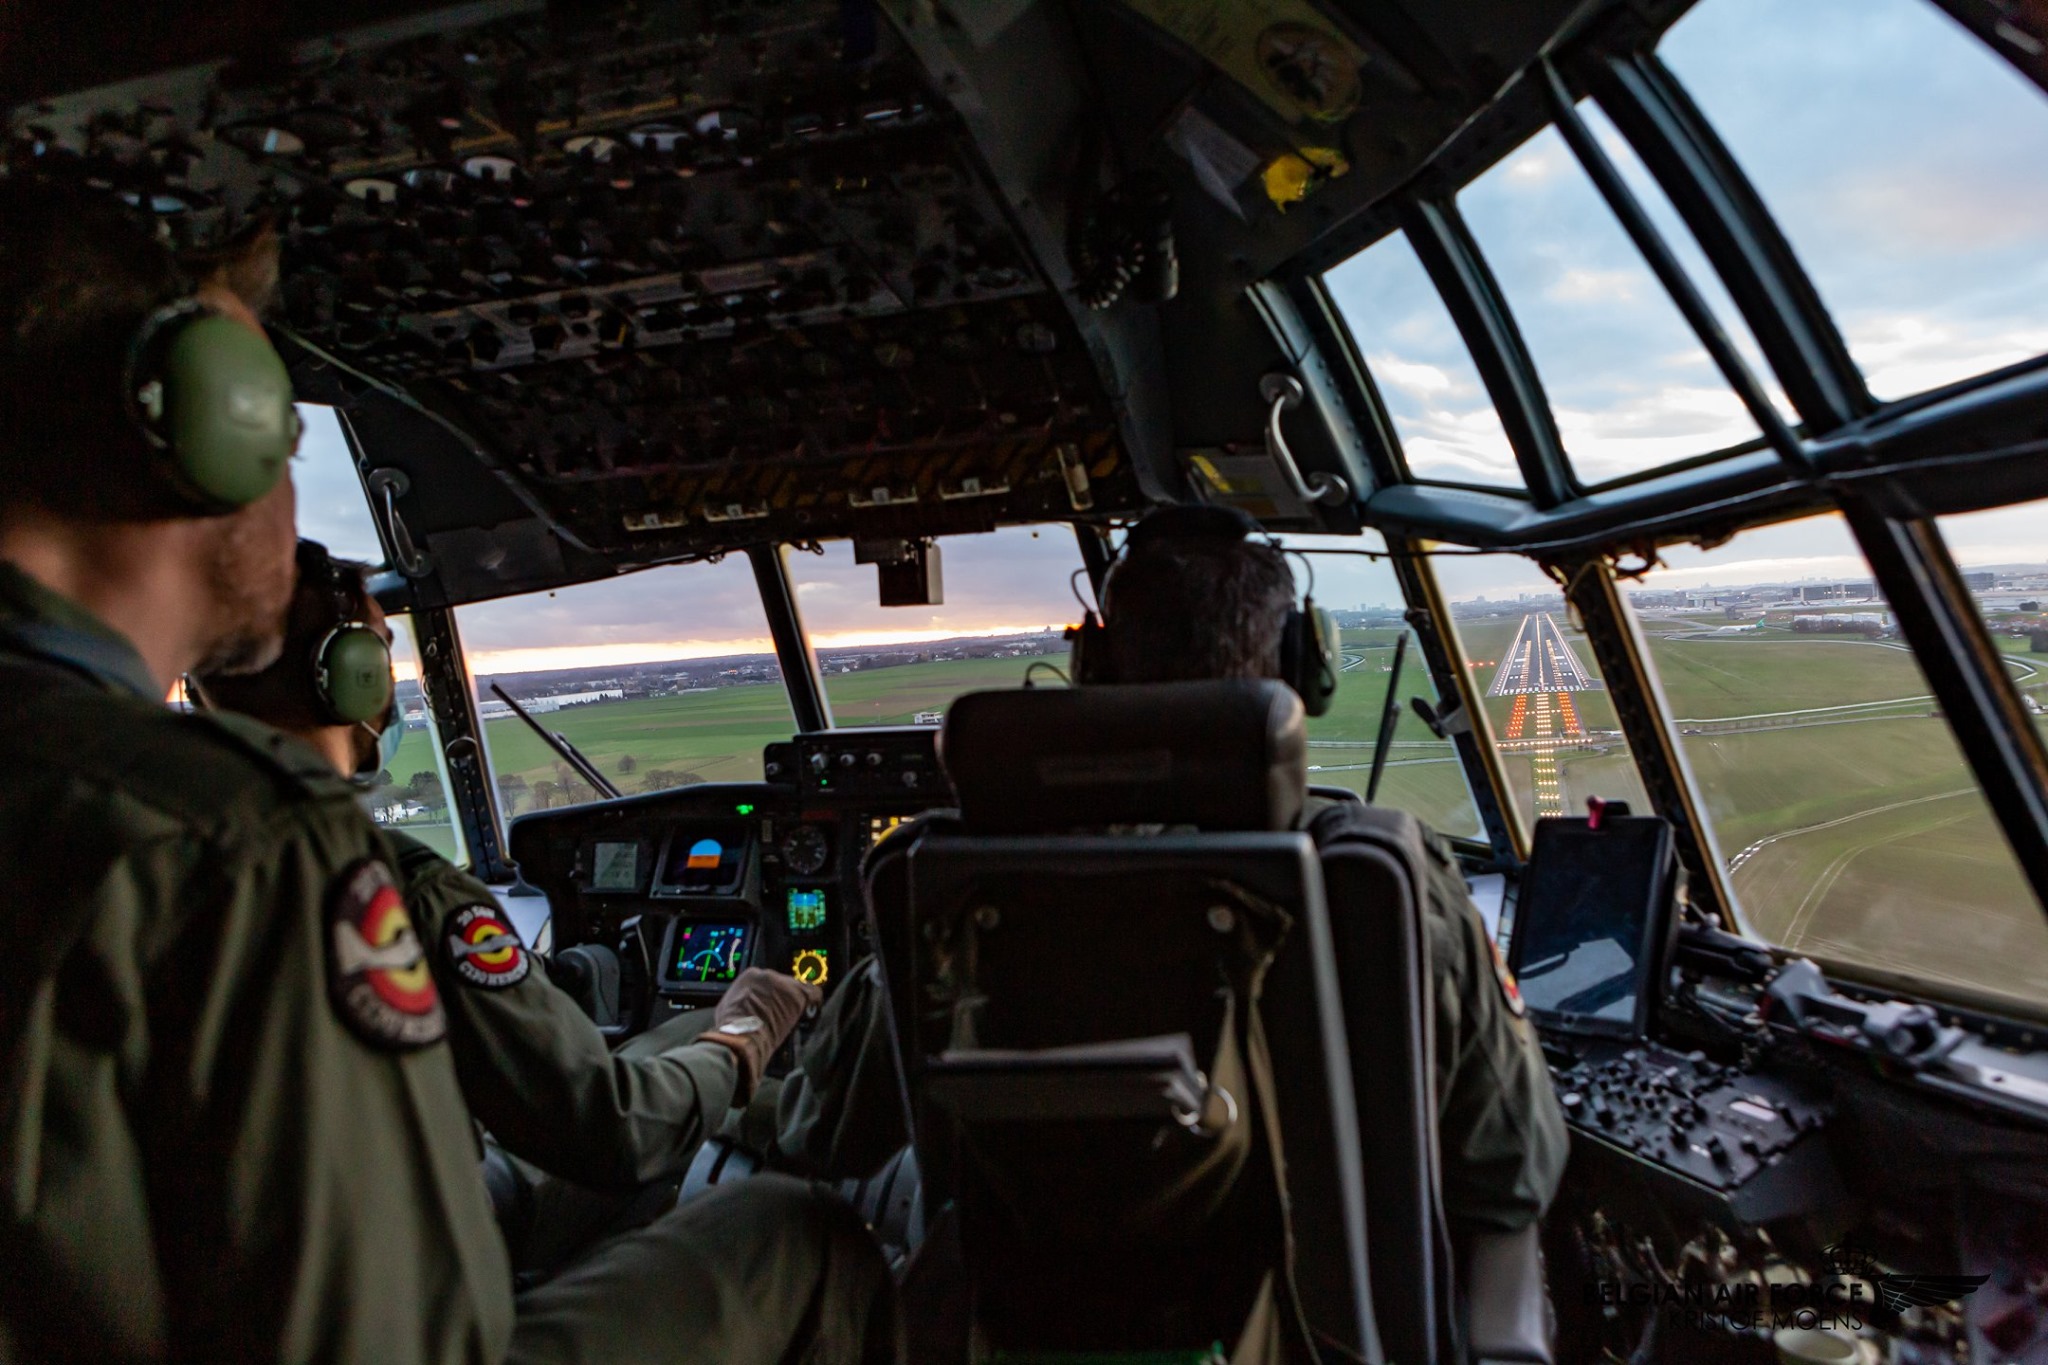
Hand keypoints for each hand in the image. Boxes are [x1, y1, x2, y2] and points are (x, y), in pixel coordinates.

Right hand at [701, 968, 821, 1098]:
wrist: (741, 1035)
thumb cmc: (730, 1026)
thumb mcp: (727, 1007)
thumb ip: (739, 1000)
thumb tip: (742, 1005)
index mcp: (750, 976)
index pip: (766, 980)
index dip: (770, 994)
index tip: (770, 1005)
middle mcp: (768, 975)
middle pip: (782, 983)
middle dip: (782, 997)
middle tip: (782, 1013)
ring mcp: (784, 984)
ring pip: (797, 988)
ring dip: (796, 1001)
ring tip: (795, 1015)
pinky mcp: (797, 995)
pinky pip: (813, 992)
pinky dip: (814, 1000)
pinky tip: (813, 1009)